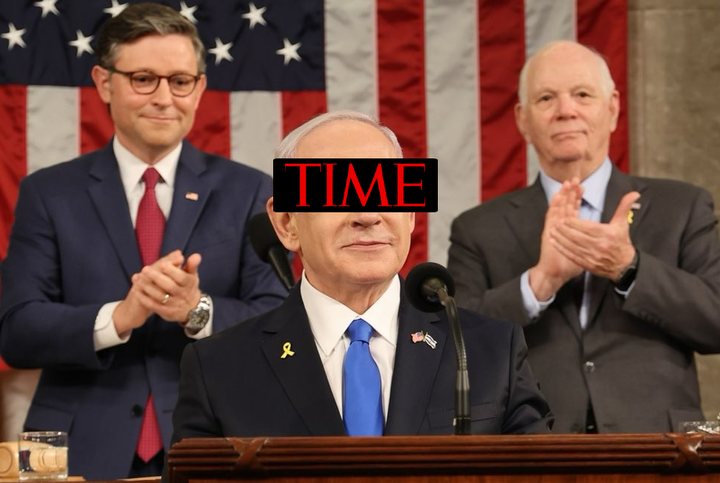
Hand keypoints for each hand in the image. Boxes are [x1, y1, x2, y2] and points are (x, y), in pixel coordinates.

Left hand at [131, 250, 202, 323]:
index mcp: (189, 284)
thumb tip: (196, 255)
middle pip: (170, 286)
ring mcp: (174, 304)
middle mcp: (182, 295)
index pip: (181, 277)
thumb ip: (192, 265)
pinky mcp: (166, 312)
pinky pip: (153, 306)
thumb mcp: (192, 276)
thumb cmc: (188, 287)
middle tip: (145, 269)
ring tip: (138, 278)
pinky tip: (136, 291)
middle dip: (157, 277)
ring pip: (160, 296)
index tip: (162, 264)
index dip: (172, 271)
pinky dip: (144, 298)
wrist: (192, 309)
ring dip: (148, 287)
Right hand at [529, 178, 584, 300]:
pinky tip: (556, 196)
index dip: (576, 197)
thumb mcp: (587, 250)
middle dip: (570, 192)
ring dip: (562, 195)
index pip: (572, 208)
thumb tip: (610, 238)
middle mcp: (560, 226)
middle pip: (565, 205)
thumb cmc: (571, 263)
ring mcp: (553, 228)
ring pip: (558, 207)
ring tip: (567, 183)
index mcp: (569, 229)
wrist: (557, 272)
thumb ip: (596, 240)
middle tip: (575, 179)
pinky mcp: (548, 231)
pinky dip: (553, 205)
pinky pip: (551, 216)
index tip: (582, 186)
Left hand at [551, 191, 639, 280]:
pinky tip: (555, 243)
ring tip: (552, 231)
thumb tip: (634, 193)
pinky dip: (563, 249)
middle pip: (578, 236)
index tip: (564, 218)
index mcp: (607, 234)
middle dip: (565, 230)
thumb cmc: (621, 242)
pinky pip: (573, 256)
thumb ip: (624, 207)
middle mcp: (599, 245)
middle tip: (555, 223)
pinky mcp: (588, 264)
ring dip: (561, 239)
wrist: (624, 265)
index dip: (574, 223)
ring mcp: (593, 256)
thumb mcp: (622, 224)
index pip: (587, 227)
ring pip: (573, 246)